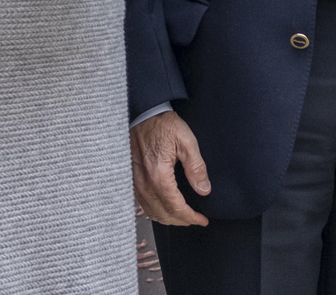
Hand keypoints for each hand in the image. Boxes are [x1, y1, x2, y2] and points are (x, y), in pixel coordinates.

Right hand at [130, 110, 210, 225]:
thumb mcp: (186, 142)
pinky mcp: (131, 179)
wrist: (142, 114)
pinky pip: (143, 204)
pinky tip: (165, 206)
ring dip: (168, 218)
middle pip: (163, 215)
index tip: (202, 220)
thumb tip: (204, 190)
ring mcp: (135, 183)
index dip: (190, 218)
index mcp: (158, 176)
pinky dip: (156, 210)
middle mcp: (143, 184)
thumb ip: (196, 168)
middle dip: (181, 221)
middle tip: (195, 219)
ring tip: (183, 216)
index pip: (176, 208)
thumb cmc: (163, 125)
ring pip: (151, 212)